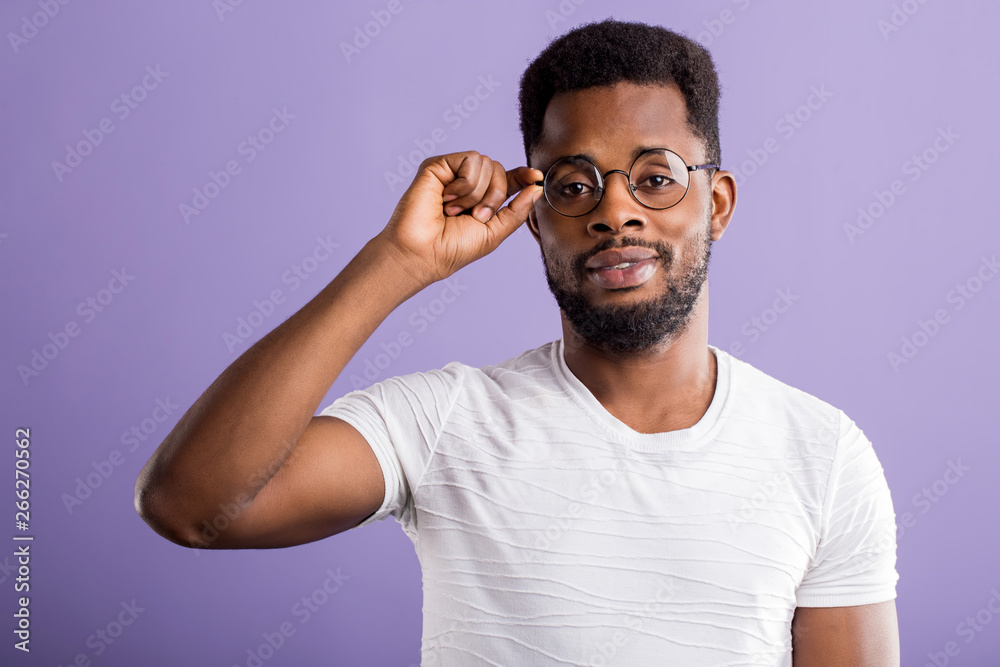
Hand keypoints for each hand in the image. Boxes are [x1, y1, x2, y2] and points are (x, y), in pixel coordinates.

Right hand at [377, 151, 543, 284]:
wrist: (424, 252)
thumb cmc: (452, 248)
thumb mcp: (495, 233)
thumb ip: (517, 210)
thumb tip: (536, 188)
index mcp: (482, 199)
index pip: (508, 179)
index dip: (523, 175)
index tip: (536, 177)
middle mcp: (468, 184)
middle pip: (500, 170)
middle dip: (494, 196)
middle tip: (476, 217)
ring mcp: (452, 174)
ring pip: (487, 163)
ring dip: (477, 193)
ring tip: (455, 211)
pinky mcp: (438, 166)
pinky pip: (470, 161)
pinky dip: (465, 184)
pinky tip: (447, 199)